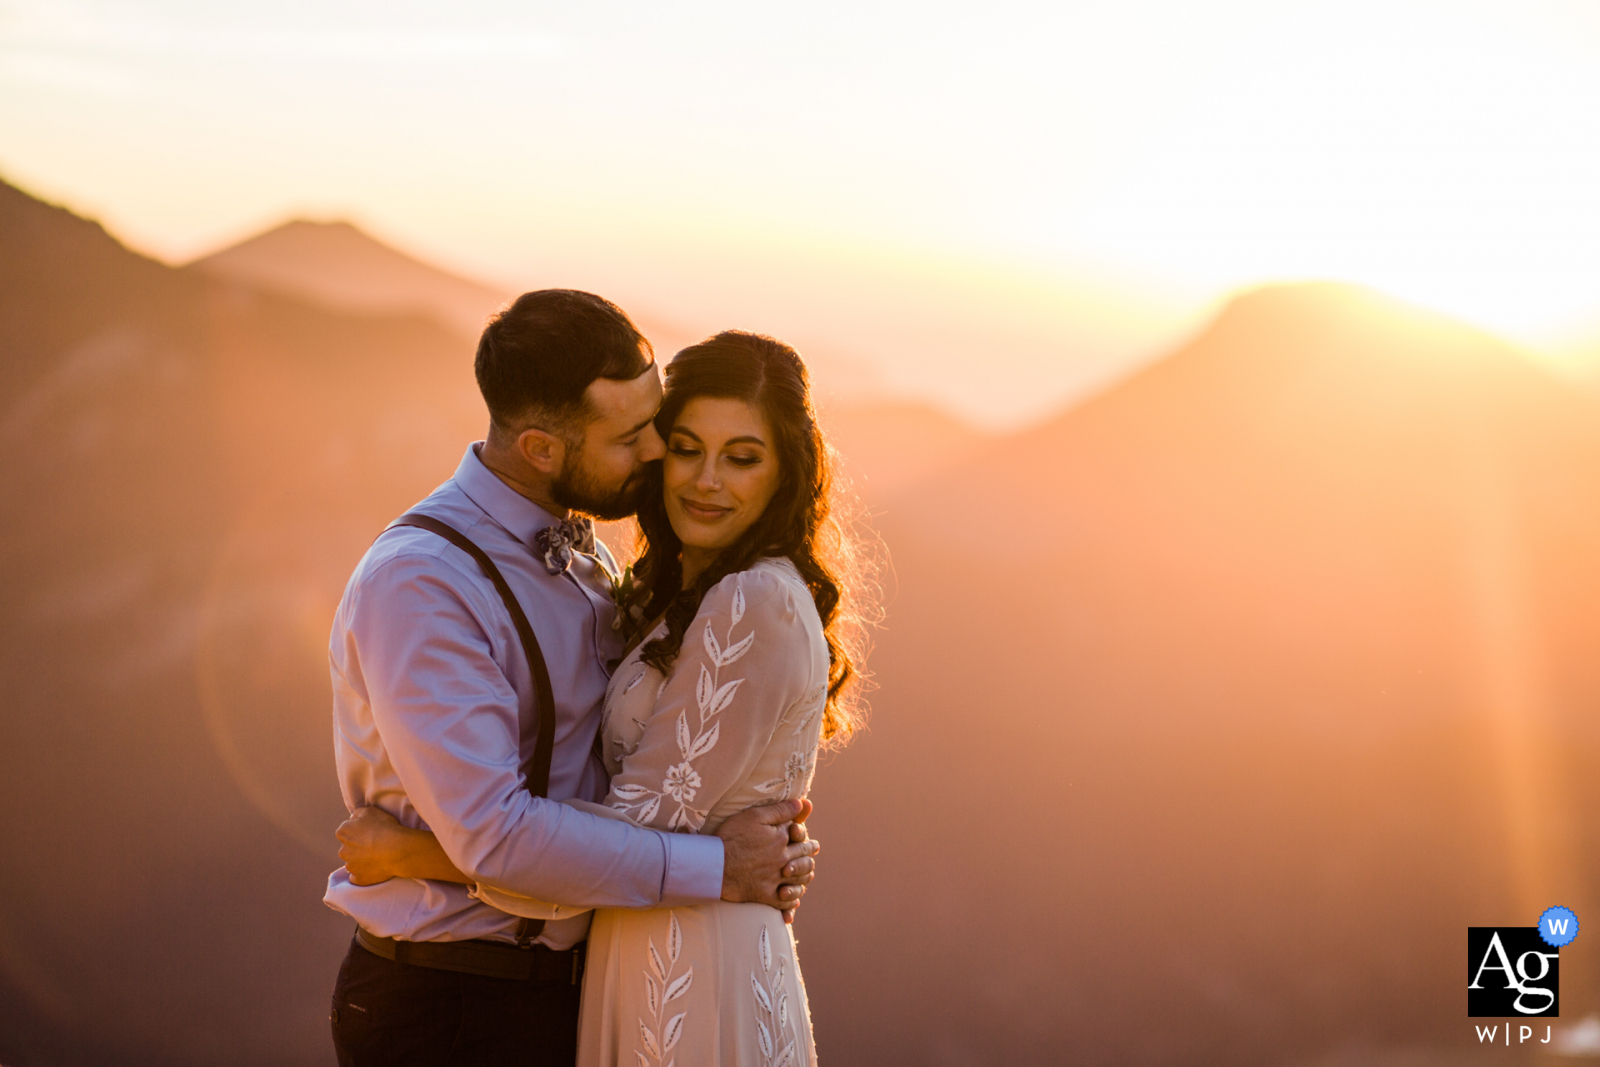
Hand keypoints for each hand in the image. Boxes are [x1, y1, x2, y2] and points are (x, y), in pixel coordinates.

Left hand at [336, 806, 411, 885]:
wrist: (398, 850)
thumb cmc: (385, 827)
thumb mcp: (370, 810)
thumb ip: (357, 813)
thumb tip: (353, 819)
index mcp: (343, 833)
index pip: (345, 831)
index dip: (358, 831)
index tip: (369, 832)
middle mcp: (342, 850)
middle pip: (348, 848)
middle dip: (357, 847)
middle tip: (374, 844)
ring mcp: (350, 866)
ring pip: (353, 863)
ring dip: (361, 861)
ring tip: (378, 857)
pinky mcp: (358, 879)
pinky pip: (358, 877)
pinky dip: (364, 874)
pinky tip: (375, 869)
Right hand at [716, 798, 819, 921]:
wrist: (715, 865)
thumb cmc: (732, 837)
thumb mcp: (755, 815)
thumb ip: (780, 810)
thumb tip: (803, 804)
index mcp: (782, 840)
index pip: (800, 836)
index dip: (802, 832)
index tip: (802, 831)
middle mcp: (783, 861)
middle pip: (804, 857)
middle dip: (809, 852)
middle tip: (813, 849)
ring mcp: (775, 880)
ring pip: (800, 880)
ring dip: (805, 876)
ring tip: (807, 874)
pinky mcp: (765, 896)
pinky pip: (785, 903)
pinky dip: (792, 903)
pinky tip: (794, 901)